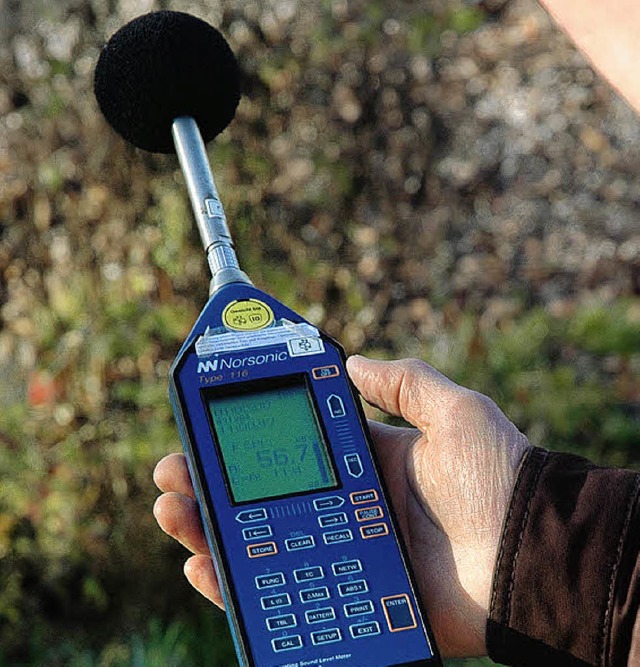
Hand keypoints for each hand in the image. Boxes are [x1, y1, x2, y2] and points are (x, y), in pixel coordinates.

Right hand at [153, 355, 529, 656]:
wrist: (531, 558)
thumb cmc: (499, 480)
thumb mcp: (456, 412)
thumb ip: (405, 381)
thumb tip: (352, 360)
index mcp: (365, 463)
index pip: (289, 447)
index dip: (246, 439)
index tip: (207, 426)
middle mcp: (345, 506)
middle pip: (261, 495)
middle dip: (211, 483)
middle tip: (171, 472)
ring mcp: (341, 551)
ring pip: (259, 541)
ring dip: (209, 527)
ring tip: (172, 509)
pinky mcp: (346, 594)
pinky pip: (280, 593)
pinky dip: (237, 585)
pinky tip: (201, 565)